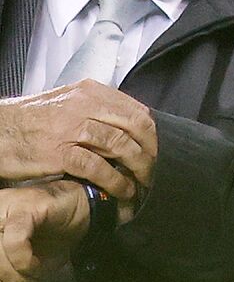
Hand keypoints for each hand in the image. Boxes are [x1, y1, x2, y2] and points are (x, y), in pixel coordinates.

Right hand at [0, 80, 156, 201]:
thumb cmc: (29, 121)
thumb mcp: (66, 102)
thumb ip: (96, 109)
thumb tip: (126, 125)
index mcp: (90, 91)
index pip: (136, 110)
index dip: (152, 133)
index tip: (157, 150)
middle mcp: (85, 105)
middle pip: (136, 126)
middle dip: (152, 151)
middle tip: (156, 169)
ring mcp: (73, 128)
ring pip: (122, 145)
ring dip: (139, 167)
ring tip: (144, 183)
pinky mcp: (60, 152)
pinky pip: (99, 168)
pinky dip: (116, 181)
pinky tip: (123, 190)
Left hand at [0, 181, 88, 281]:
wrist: (88, 207)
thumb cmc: (56, 231)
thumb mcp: (23, 255)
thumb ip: (6, 265)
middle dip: (3, 279)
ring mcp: (8, 205)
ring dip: (14, 276)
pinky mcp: (27, 206)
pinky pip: (15, 242)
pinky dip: (24, 262)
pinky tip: (36, 269)